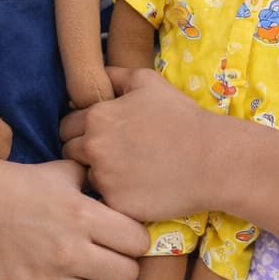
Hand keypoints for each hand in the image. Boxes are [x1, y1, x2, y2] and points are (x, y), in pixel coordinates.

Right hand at [0, 135, 149, 279]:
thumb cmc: (23, 183)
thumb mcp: (67, 172)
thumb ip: (100, 184)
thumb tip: (128, 194)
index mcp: (84, 215)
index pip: (138, 243)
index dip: (135, 240)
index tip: (124, 238)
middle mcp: (68, 251)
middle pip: (127, 278)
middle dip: (122, 269)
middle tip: (108, 261)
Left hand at [61, 66, 216, 221]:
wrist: (211, 158)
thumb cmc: (181, 117)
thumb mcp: (148, 81)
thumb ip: (115, 75)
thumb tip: (95, 77)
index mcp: (96, 117)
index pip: (67, 125)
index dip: (82, 127)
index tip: (102, 132)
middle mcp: (93, 148)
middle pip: (69, 152)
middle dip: (84, 150)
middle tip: (113, 152)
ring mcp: (103, 179)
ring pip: (84, 177)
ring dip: (98, 173)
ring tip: (126, 170)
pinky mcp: (115, 204)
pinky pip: (104, 200)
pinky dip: (115, 194)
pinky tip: (136, 187)